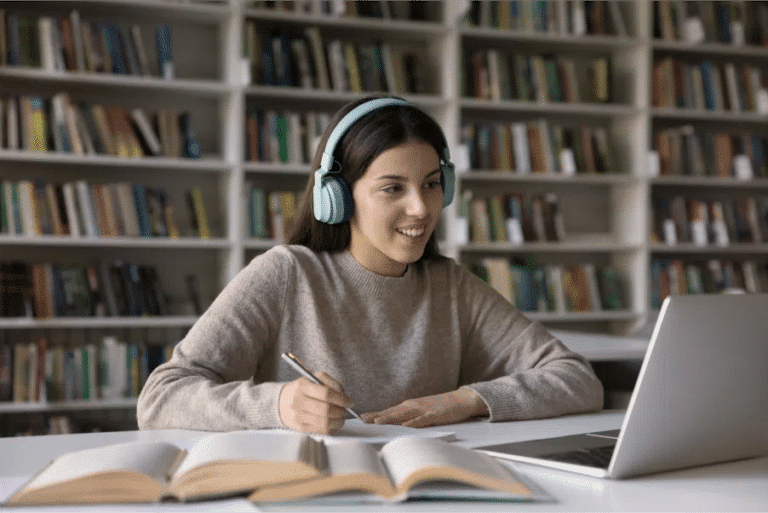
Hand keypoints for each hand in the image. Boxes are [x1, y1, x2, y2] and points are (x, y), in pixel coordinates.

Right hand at [278, 372, 354, 434]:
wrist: (280, 402)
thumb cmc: (301, 389)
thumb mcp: (313, 378)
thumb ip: (330, 382)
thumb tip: (343, 393)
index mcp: (303, 386)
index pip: (326, 393)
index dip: (341, 399)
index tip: (349, 402)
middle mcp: (299, 401)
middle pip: (326, 410)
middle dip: (341, 411)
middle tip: (345, 410)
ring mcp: (298, 416)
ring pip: (325, 422)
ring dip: (338, 421)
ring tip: (340, 417)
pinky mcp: (300, 427)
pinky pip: (321, 430)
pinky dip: (331, 428)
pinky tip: (332, 423)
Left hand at [360, 388, 488, 427]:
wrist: (461, 400)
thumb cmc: (441, 407)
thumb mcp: (422, 412)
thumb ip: (410, 417)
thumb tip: (396, 426)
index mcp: (409, 406)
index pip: (389, 411)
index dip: (375, 414)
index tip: (360, 418)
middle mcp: (413, 406)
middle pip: (392, 412)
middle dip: (376, 416)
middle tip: (361, 420)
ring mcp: (423, 410)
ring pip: (403, 415)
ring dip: (390, 418)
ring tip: (377, 422)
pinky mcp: (434, 414)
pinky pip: (422, 420)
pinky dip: (413, 422)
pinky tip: (406, 426)